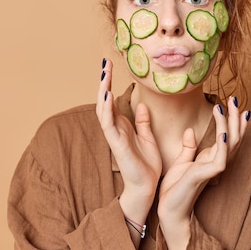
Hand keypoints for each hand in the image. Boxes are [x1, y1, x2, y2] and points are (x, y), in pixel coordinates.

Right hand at [96, 59, 161, 223]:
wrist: (147, 186)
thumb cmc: (146, 164)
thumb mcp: (148, 137)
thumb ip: (143, 122)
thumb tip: (141, 105)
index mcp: (122, 125)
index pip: (112, 99)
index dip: (110, 83)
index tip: (111, 65)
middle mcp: (115, 128)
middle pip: (104, 100)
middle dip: (104, 81)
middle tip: (105, 63)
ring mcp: (114, 135)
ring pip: (103, 109)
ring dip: (102, 91)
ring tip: (104, 73)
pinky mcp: (116, 144)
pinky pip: (108, 124)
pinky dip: (106, 109)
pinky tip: (106, 96)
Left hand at [157, 96, 249, 249]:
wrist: (169, 210)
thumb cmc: (175, 189)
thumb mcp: (182, 162)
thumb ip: (189, 147)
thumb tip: (191, 131)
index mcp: (211, 158)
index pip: (228, 136)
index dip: (233, 121)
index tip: (237, 105)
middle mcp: (216, 162)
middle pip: (233, 136)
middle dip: (235, 117)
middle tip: (235, 99)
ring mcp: (213, 169)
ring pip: (229, 143)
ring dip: (228, 124)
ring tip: (224, 106)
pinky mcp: (207, 175)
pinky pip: (220, 158)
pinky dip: (223, 144)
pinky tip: (223, 132)